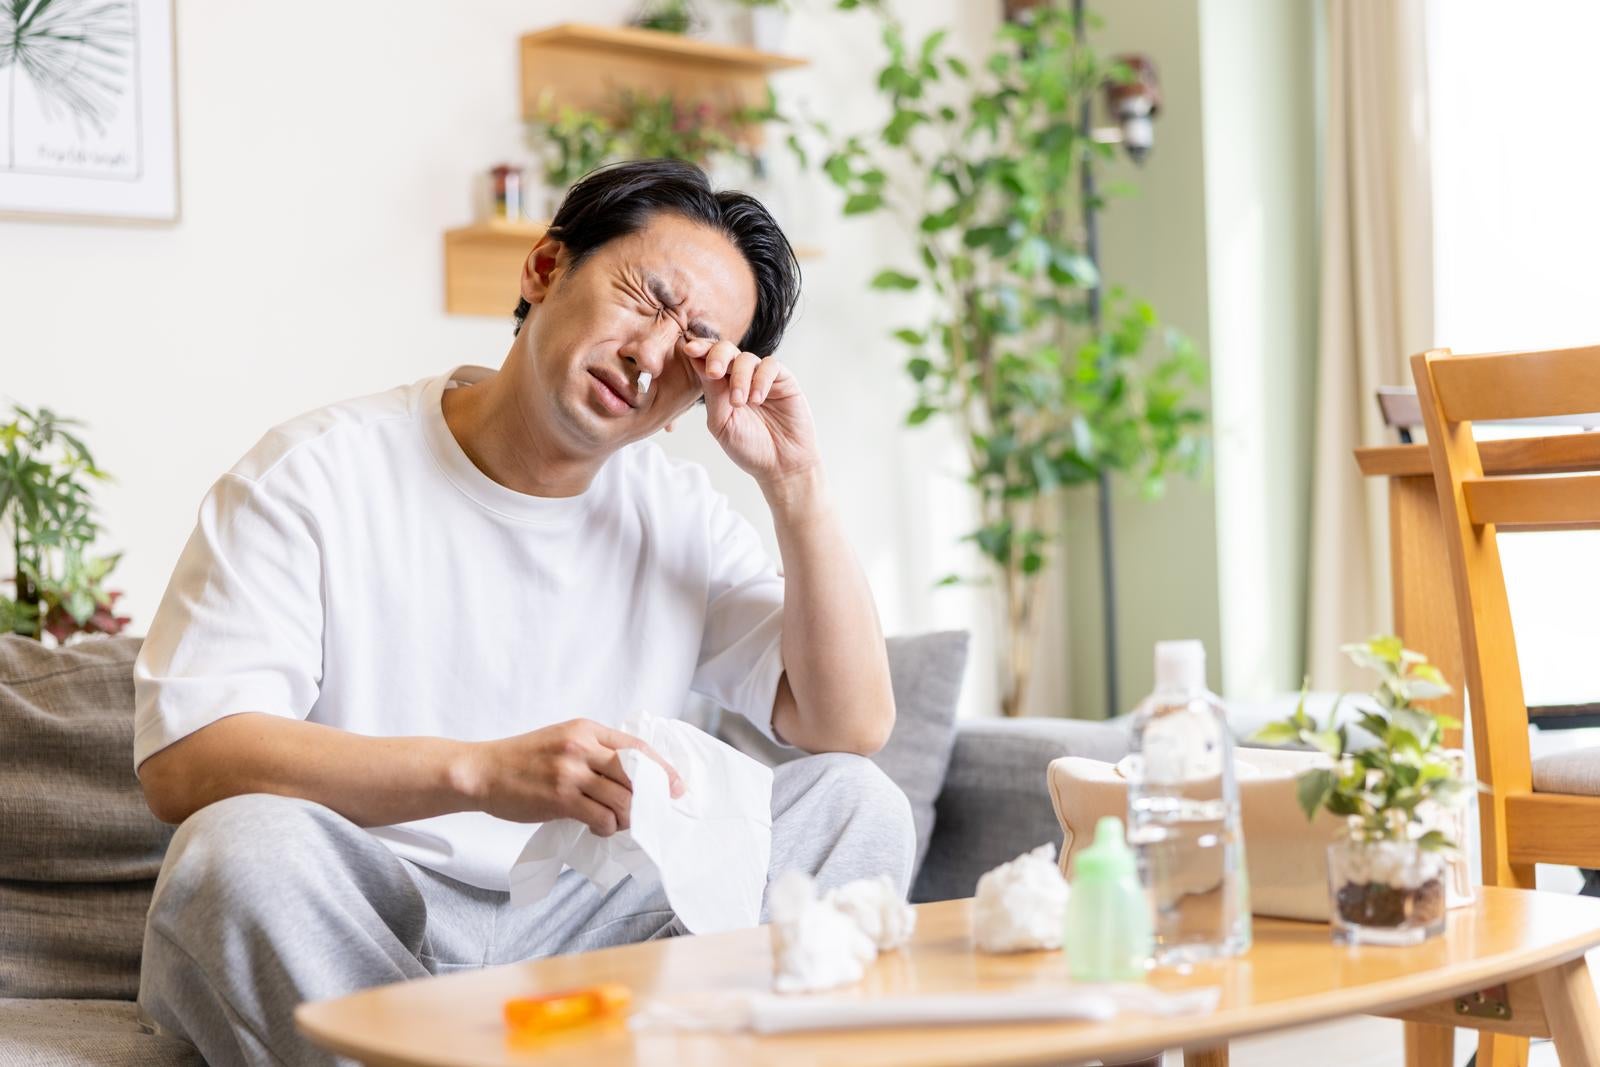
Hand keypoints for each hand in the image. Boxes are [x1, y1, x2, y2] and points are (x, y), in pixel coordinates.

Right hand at [466, 719, 684, 835]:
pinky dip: (608, 827)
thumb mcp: (563, 740)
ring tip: (620, 823)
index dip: (662, 769)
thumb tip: (632, 774)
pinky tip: (599, 827)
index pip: (637, 747)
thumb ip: (594, 750)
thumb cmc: (523, 760)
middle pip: (634, 773)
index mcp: (586, 729)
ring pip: (622, 799)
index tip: (676, 786)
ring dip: (627, 817)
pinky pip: (601, 817)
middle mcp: (581, 746)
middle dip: (652, 796)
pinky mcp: (560, 798)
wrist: (483, 772)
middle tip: (656, 812)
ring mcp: (571, 772)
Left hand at [681, 337, 819, 488]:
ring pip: (747, 359)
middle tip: (714, 372)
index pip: (707, 360)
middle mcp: (740, 378)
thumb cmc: (749, 448)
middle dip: (717, 357)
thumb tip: (697, 362)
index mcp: (720, 387)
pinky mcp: (784, 380)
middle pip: (726, 350)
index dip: (699, 350)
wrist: (780, 465)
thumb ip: (711, 394)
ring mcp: (762, 378)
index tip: (688, 349)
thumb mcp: (722, 423)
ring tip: (740, 402)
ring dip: (740, 378)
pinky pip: (770, 366)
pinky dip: (761, 379)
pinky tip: (757, 399)